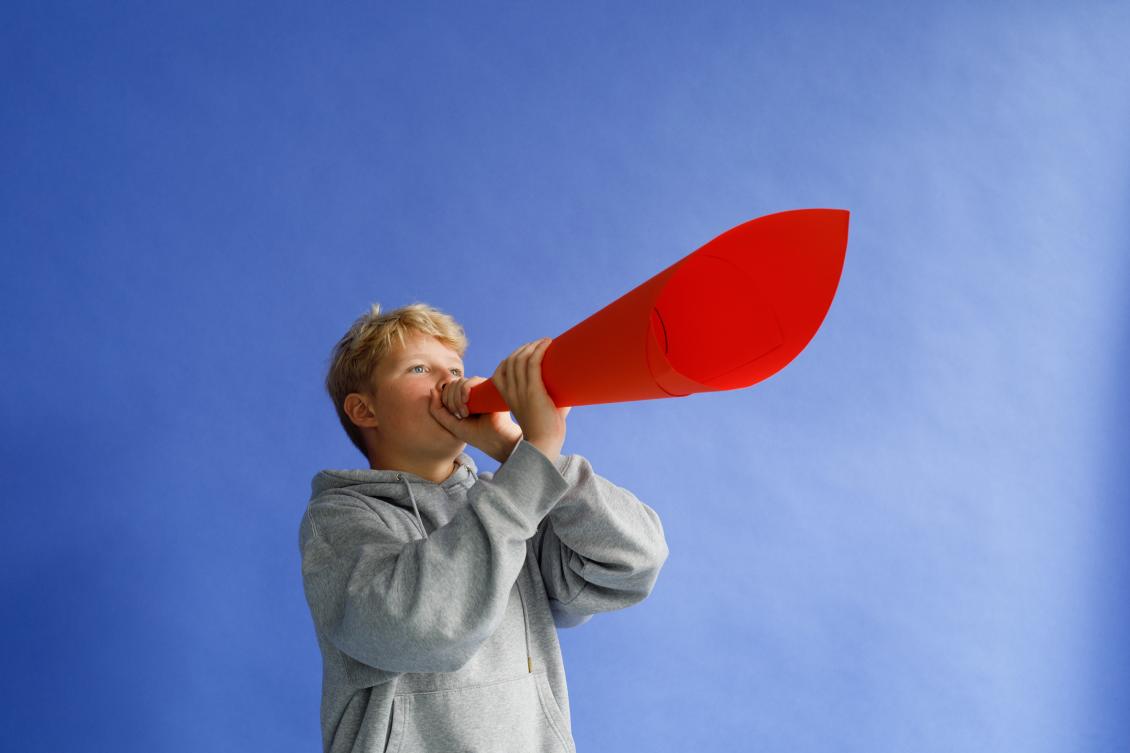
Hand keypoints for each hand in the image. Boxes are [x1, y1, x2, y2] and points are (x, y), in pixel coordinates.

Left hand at [429, 376, 521, 462]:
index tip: (453, 415)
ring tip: (465, 413)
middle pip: (452, 384)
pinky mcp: (489, 387)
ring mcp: (481, 388)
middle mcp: (472, 392)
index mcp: (463, 399)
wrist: (495, 440)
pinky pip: (472, 380)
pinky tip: (467, 401)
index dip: (444, 399)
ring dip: (457, 398)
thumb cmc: (475, 434)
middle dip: (450, 400)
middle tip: (460, 415)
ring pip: (460, 382)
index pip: (447, 389)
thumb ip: (437, 410)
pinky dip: (465, 389)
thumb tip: (432, 389)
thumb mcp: (450, 424)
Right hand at [490, 337, 570, 463]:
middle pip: (510, 361)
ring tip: (544, 342)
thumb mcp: (544, 412)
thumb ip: (554, 400)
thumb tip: (573, 390)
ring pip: (520, 359)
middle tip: (539, 345)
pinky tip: (547, 343)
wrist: (543, 445)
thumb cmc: (546, 431)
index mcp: (507, 398)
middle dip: (523, 349)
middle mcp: (511, 392)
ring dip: (533, 346)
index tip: (526, 353)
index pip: (500, 372)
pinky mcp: (533, 391)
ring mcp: (521, 391)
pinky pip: (532, 363)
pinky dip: (539, 350)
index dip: (511, 359)